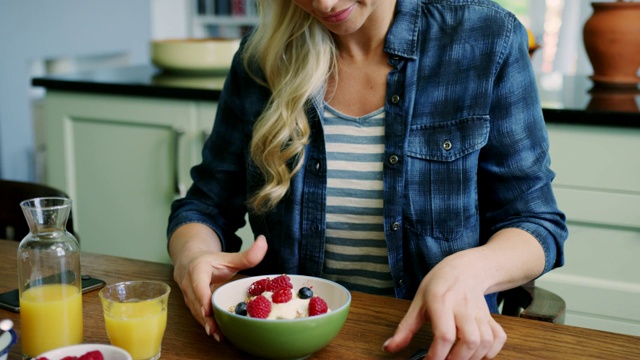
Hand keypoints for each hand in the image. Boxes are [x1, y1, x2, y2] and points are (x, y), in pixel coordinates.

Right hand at [171, 233, 267, 340]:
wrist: (190, 262)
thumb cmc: (211, 261)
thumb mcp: (228, 257)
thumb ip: (247, 254)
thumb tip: (263, 241)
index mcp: (198, 269)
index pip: (199, 284)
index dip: (202, 298)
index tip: (207, 310)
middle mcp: (190, 284)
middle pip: (197, 302)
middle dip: (206, 317)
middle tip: (216, 330)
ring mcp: (189, 296)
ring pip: (196, 312)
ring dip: (206, 324)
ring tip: (218, 335)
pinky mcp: (192, 305)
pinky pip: (198, 316)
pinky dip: (207, 325)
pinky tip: (217, 334)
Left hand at [383, 253, 506, 359]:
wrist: (466, 268)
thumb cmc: (439, 284)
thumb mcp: (418, 302)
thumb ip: (405, 328)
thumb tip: (389, 348)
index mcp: (441, 301)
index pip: (444, 334)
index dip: (436, 355)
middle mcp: (463, 307)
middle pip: (469, 341)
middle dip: (456, 359)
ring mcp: (480, 312)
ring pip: (484, 342)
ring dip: (472, 357)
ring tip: (456, 358)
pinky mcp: (491, 317)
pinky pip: (498, 338)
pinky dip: (490, 351)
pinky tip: (475, 352)